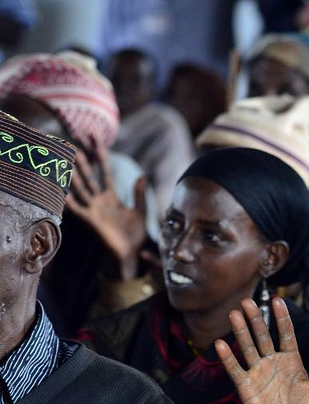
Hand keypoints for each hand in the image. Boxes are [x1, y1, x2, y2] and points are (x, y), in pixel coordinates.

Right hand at [66, 145, 147, 279]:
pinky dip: (70, 202)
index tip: (95, 140)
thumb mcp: (140, 212)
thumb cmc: (133, 235)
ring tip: (65, 162)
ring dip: (73, 177)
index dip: (101, 156)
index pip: (105, 172)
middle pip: (89, 178)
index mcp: (111, 197)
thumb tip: (142, 176)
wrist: (130, 255)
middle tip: (73, 145)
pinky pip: (78, 210)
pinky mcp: (92, 222)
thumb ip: (140, 195)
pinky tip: (61, 193)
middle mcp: (100, 201)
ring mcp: (94, 211)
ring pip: (81, 190)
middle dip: (83, 163)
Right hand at [216, 297, 308, 403]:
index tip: (277, 300)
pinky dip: (228, 357)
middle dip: (256, 318)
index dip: (282, 318)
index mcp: (292, 361)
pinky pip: (236, 369)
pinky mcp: (246, 387)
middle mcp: (273, 363)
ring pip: (248, 347)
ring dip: (241, 330)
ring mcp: (258, 374)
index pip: (285, 334)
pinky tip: (221, 343)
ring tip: (235, 313)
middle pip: (263, 336)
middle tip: (247, 300)